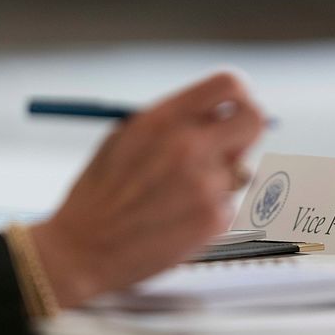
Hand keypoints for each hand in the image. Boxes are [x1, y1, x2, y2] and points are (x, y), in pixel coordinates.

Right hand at [29, 73, 264, 307]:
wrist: (81, 248)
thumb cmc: (100, 194)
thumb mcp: (126, 138)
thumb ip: (174, 122)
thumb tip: (218, 115)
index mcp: (165, 119)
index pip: (229, 86)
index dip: (240, 97)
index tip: (236, 110)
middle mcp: (189, 145)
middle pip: (253, 121)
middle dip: (247, 133)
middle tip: (233, 148)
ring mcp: (205, 183)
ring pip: (241, 170)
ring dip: (220, 181)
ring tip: (179, 197)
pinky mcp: (213, 219)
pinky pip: (229, 205)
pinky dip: (211, 212)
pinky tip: (177, 221)